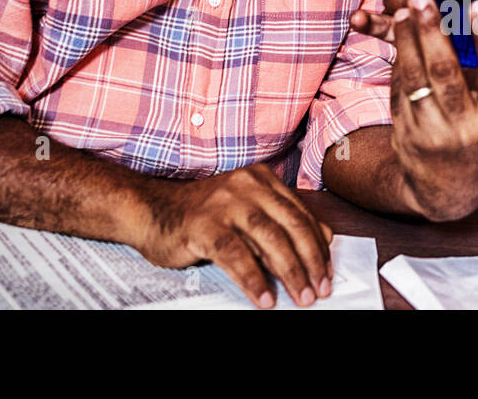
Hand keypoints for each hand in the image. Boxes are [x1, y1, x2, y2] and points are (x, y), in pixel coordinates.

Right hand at [134, 164, 333, 308]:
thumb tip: (326, 237)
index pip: (302, 214)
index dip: (319, 247)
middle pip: (292, 226)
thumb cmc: (202, 215)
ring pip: (270, 240)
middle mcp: (247, 186)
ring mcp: (225, 204)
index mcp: (262, 179)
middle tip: (320, 289)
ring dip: (290, 273)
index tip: (327, 272)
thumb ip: (282, 219)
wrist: (150, 209)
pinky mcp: (204, 226)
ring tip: (301, 297)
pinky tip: (264, 298)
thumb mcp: (249, 209)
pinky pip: (236, 256)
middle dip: (311, 262)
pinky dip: (254, 280)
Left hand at [389, 0, 477, 220]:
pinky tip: (399, 37)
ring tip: (404, 11)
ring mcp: (432, 134)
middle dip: (433, 33)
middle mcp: (465, 130)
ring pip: (416, 80)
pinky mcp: (406, 134)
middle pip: (447, 74)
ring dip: (407, 42)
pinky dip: (399, 62)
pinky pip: (400, 92)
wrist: (449, 194)